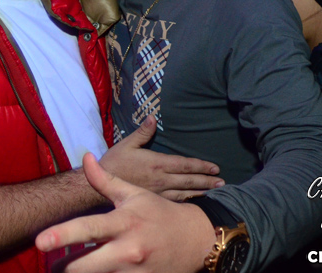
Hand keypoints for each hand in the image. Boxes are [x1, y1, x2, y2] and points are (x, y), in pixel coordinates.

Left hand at [37, 153, 215, 272]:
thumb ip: (105, 180)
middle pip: (82, 267)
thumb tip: (86, 157)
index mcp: (123, 223)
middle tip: (52, 265)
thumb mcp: (134, 194)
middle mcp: (127, 250)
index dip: (61, 236)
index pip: (88, 229)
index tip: (39, 242)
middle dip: (61, 268)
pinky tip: (97, 272)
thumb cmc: (159, 214)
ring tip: (71, 269)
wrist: (196, 239)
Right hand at [99, 115, 223, 199]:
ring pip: (185, 193)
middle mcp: (161, 179)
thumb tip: (153, 117)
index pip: (184, 165)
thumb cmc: (114, 162)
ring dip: (201, 192)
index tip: (215, 168)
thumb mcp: (127, 143)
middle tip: (223, 182)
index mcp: (157, 163)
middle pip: (189, 180)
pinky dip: (188, 202)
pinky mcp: (153, 201)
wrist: (98, 186)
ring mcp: (158, 193)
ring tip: (216, 192)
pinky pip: (175, 202)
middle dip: (207, 180)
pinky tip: (196, 203)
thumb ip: (143, 131)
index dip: (201, 166)